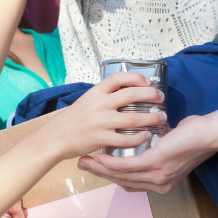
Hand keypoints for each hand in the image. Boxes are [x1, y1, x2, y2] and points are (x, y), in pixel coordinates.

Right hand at [37, 72, 167, 159]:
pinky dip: (139, 138)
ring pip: (133, 119)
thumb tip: (127, 91)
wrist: (55, 137)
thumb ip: (104, 96)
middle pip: (132, 95)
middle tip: (160, 98)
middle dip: (151, 95)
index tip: (147, 82)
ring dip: (151, 118)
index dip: (136, 77)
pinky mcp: (100, 139)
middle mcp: (99, 105)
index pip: (119, 78)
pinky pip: (125, 139)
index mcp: (95, 92)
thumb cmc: (72, 120)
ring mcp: (100, 122)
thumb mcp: (86, 101)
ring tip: (161, 118)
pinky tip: (146, 136)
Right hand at [77, 115, 217, 192]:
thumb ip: (156, 149)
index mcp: (162, 183)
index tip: (97, 168)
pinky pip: (127, 166)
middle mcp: (159, 184)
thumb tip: (145, 141)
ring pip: (121, 175)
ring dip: (100, 168)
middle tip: (83, 164)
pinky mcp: (155, 164)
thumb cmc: (194, 136)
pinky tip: (100, 157)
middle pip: (122, 181)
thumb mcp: (171, 147)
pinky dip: (111, 163)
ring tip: (85, 160)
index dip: (111, 177)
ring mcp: (157, 176)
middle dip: (100, 174)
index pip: (131, 183)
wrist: (210, 134)